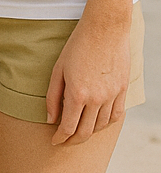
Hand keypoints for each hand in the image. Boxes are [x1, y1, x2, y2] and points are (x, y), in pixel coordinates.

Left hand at [45, 14, 129, 144]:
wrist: (104, 30)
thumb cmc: (76, 46)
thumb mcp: (58, 69)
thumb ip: (53, 96)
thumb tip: (50, 119)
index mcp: (77, 94)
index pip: (69, 127)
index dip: (60, 138)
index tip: (54, 141)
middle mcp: (97, 99)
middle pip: (86, 132)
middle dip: (73, 140)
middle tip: (65, 141)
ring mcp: (112, 96)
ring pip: (101, 126)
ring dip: (89, 132)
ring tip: (79, 130)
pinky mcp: (122, 91)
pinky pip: (116, 116)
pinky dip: (105, 123)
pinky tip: (97, 122)